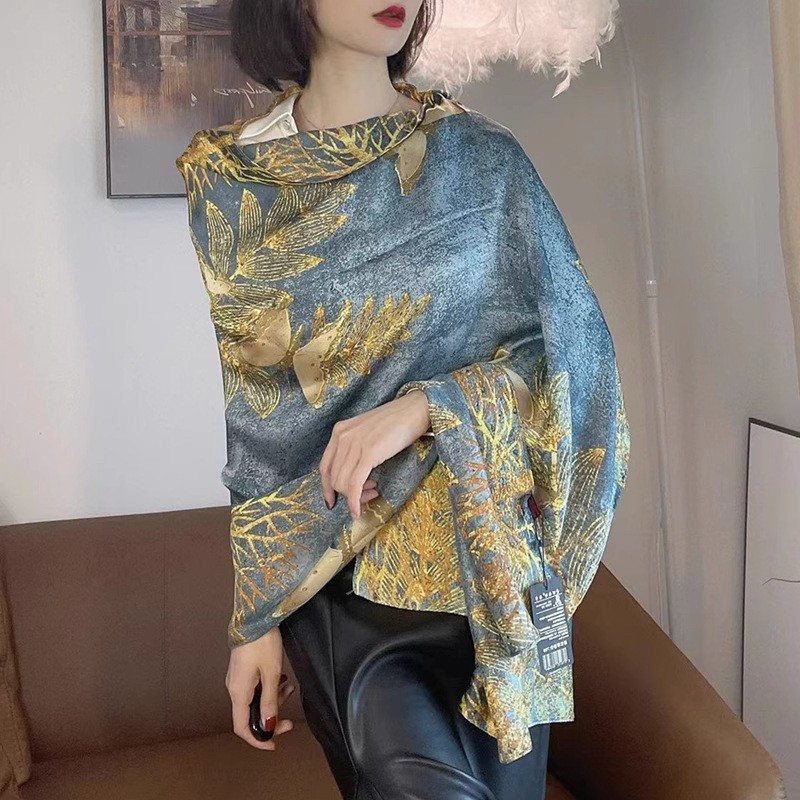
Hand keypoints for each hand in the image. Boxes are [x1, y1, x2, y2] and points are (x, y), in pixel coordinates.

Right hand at [226, 627, 294, 749]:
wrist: (255, 616)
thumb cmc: (261, 641)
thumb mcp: (271, 674)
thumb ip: (270, 701)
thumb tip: (268, 725)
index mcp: (238, 692)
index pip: (242, 727)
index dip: (257, 740)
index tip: (272, 744)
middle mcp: (234, 687)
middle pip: (251, 714)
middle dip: (271, 717)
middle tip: (288, 719)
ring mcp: (238, 677)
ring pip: (255, 699)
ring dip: (273, 698)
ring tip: (288, 687)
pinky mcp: (243, 668)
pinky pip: (255, 686)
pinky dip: (269, 687)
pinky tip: (281, 678)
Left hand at [320, 388, 430, 519]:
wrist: (415, 410)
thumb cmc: (396, 421)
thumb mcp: (367, 432)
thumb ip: (355, 448)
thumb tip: (352, 476)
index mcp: (339, 431)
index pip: (324, 466)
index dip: (326, 487)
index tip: (332, 501)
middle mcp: (342, 437)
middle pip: (333, 478)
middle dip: (347, 494)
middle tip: (365, 496)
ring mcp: (354, 444)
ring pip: (343, 484)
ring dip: (356, 497)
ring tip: (373, 493)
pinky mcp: (369, 453)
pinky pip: (354, 485)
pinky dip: (354, 502)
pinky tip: (358, 511)